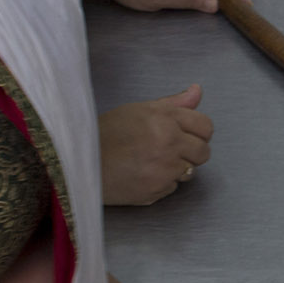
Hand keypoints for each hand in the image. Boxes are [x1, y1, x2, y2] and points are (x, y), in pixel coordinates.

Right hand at [97, 85, 212, 205]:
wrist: (78, 163)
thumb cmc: (105, 133)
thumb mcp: (137, 110)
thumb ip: (172, 103)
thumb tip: (197, 91)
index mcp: (164, 119)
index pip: (205, 126)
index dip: (197, 131)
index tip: (186, 134)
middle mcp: (169, 143)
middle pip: (203, 152)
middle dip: (192, 151)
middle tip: (169, 149)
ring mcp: (164, 169)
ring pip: (190, 171)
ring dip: (177, 168)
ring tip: (151, 161)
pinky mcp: (157, 190)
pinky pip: (173, 187)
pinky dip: (162, 182)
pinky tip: (142, 174)